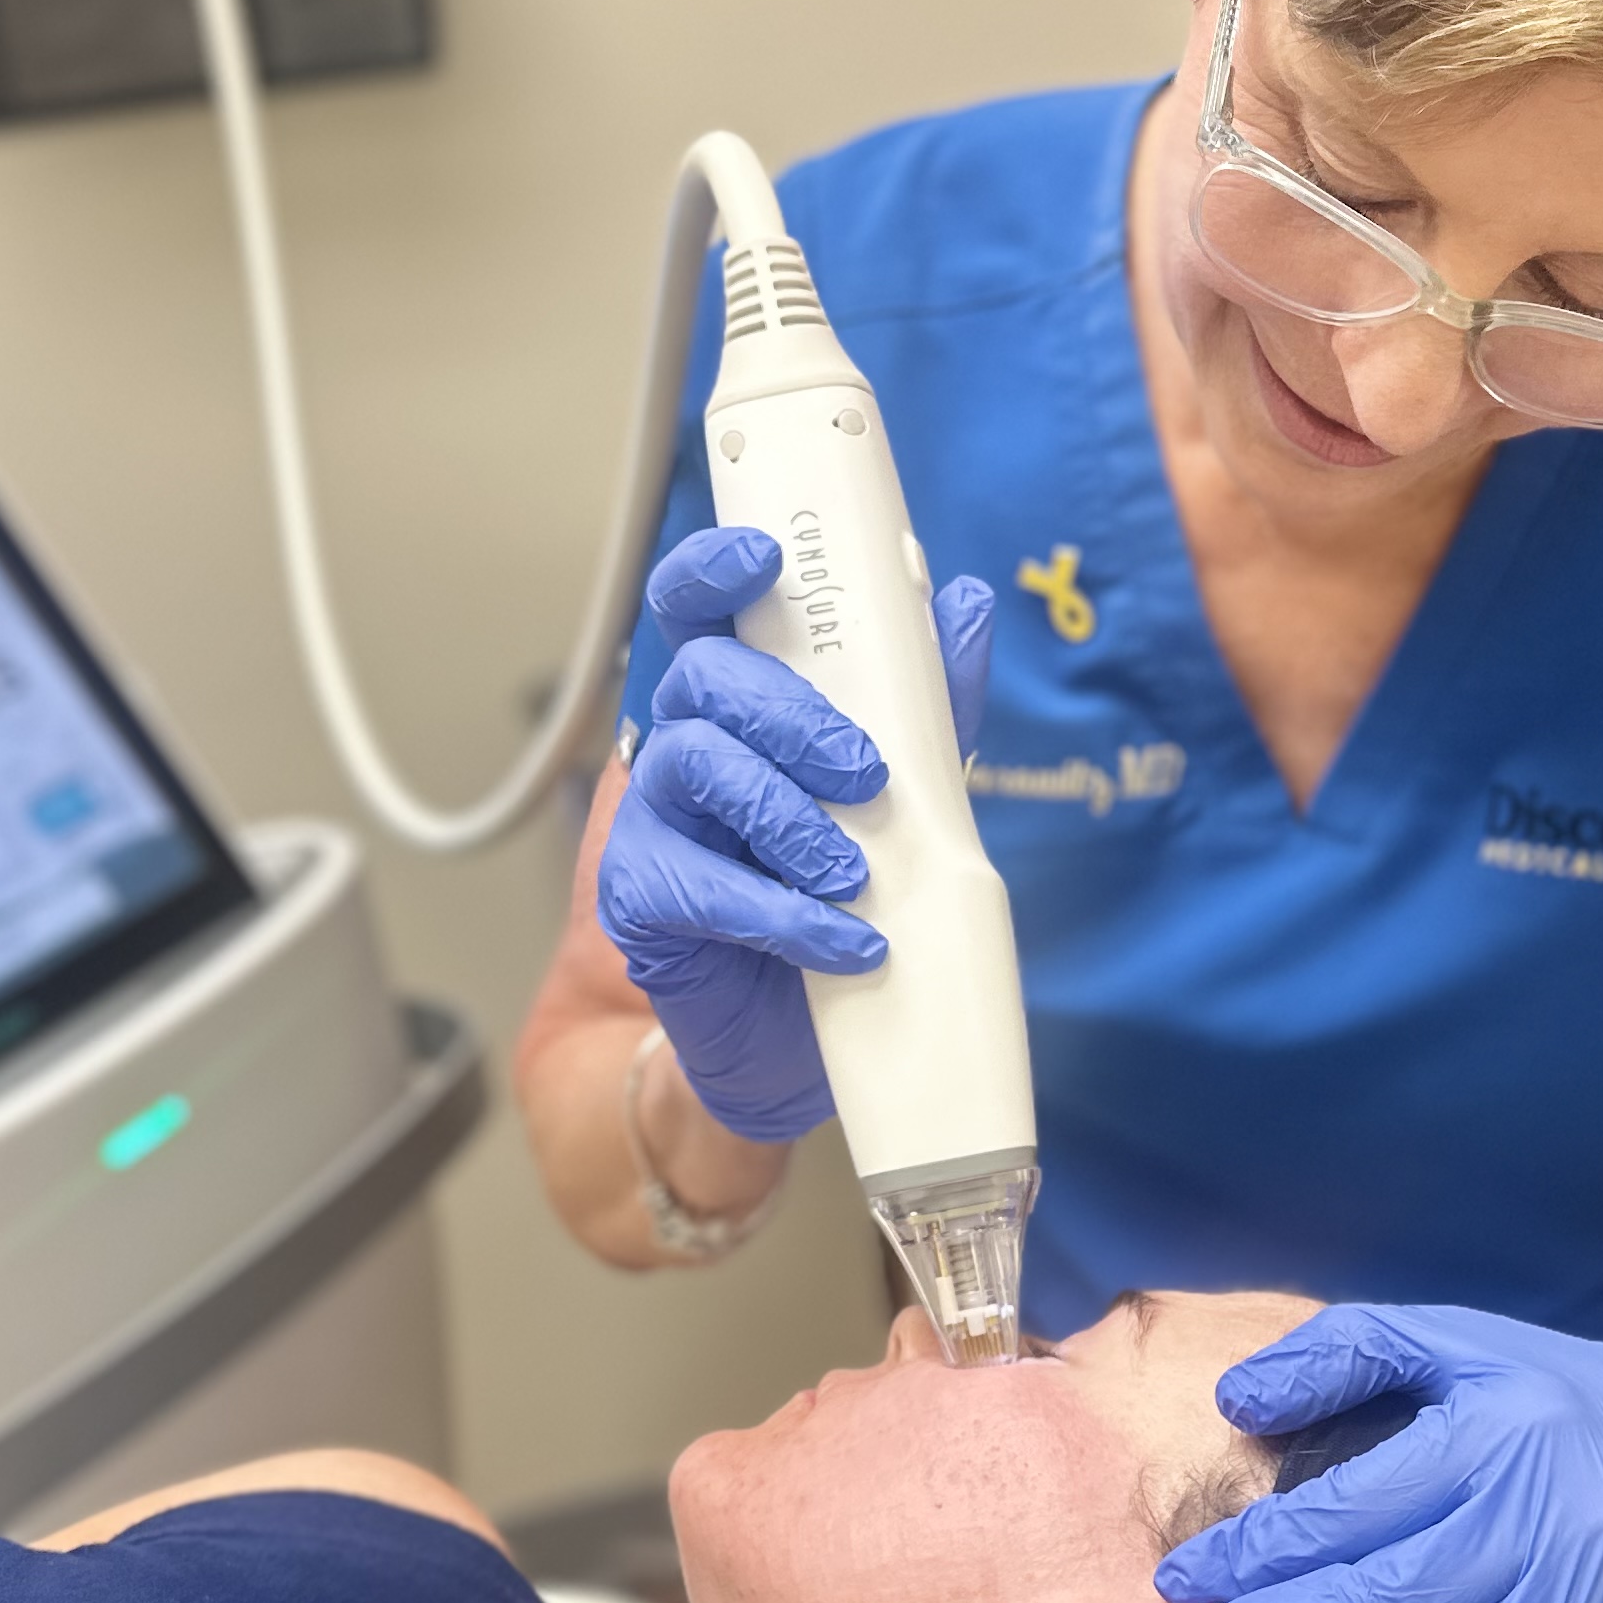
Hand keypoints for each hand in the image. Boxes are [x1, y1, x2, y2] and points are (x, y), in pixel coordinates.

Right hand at [597, 525, 993, 1140]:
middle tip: (862, 772)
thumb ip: (926, 704)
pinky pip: (698, 884)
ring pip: (694, 765)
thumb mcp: (904, 793)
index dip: (714, 570)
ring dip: (786, 815)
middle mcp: (682, 746)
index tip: (765, 560)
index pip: (699, 609)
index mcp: (738, 707)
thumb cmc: (841, 900)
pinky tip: (844, 941)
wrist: (796, 1043)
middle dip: (788, 714)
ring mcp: (652, 821)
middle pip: (703, 678)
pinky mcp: (639, 900)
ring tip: (852, 872)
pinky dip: (782, 913)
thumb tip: (963, 602)